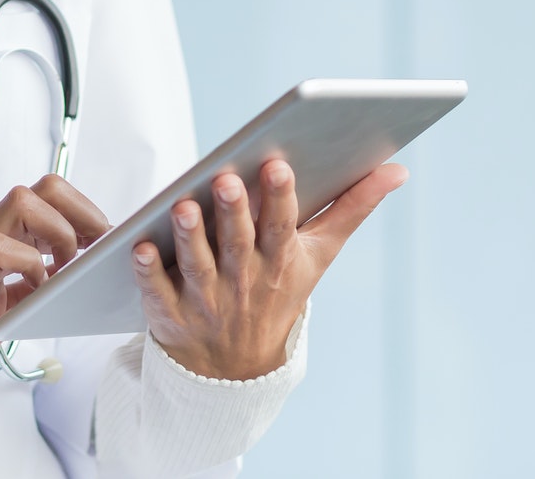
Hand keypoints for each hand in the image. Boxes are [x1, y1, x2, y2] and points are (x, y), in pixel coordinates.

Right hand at [0, 174, 109, 388]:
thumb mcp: (11, 302)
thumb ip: (36, 283)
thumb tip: (78, 276)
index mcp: (4, 237)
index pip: (50, 196)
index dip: (85, 211)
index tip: (105, 241)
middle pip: (44, 188)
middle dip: (82, 213)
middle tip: (93, 251)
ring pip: (21, 201)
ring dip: (57, 233)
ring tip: (62, 270)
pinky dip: (27, 265)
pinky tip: (34, 292)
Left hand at [133, 159, 407, 379]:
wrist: (235, 369)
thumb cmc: (277, 290)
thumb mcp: (317, 256)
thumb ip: (352, 208)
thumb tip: (397, 169)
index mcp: (280, 262)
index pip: (281, 228)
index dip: (280, 198)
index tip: (277, 165)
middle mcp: (244, 282)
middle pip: (238, 244)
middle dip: (235, 213)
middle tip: (227, 178)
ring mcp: (206, 300)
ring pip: (198, 266)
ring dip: (191, 238)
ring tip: (183, 206)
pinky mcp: (169, 314)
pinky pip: (155, 293)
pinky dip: (148, 273)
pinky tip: (137, 248)